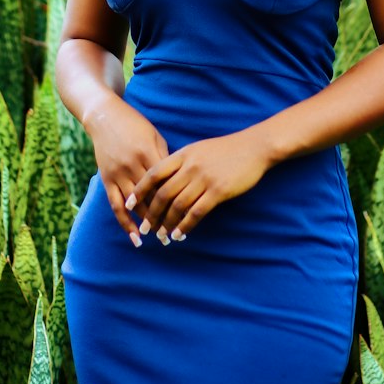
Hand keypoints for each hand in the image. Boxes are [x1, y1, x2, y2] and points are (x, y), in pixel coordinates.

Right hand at [83, 95, 168, 247]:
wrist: (105, 116)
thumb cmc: (135, 124)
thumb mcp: (154, 136)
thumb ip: (165, 158)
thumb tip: (179, 181)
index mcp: (148, 152)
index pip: (167, 182)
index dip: (178, 199)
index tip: (190, 214)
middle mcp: (132, 165)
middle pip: (152, 197)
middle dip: (165, 217)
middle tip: (178, 233)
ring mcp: (118, 173)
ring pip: (135, 205)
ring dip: (148, 224)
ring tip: (161, 239)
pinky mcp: (107, 178)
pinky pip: (116, 205)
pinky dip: (125, 223)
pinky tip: (134, 237)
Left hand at [126, 130, 270, 243]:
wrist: (253, 147)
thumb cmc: (225, 149)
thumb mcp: (199, 150)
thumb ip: (182, 162)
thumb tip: (164, 179)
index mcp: (183, 155)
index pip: (155, 173)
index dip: (140, 190)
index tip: (130, 204)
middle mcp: (190, 167)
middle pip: (163, 194)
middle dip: (152, 214)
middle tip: (146, 228)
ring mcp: (204, 179)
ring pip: (178, 206)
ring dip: (167, 223)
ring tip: (162, 236)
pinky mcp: (218, 191)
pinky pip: (197, 212)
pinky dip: (186, 225)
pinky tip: (181, 234)